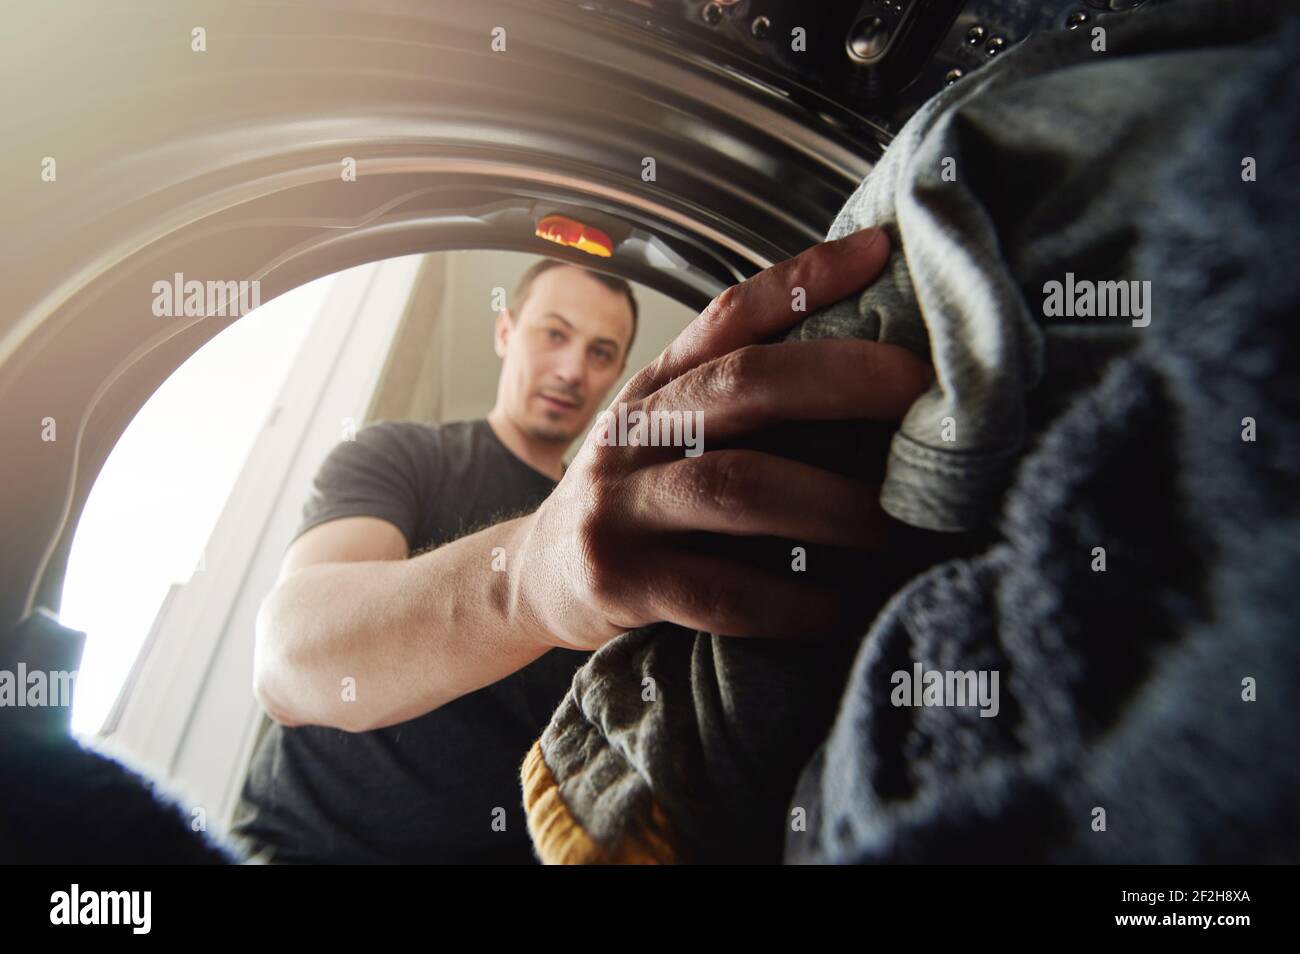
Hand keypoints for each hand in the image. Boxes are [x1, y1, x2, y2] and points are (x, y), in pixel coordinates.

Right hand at [510, 227, 931, 650]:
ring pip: (738, 487)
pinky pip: (724, 592)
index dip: (803, 277)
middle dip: (841, 380)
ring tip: (906, 529)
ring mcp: (619, 504)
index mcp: (657, 386)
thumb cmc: (636, 496)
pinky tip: (846, 610)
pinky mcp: (620, 580)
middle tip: (925, 394)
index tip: (879, 251)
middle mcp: (634, 431)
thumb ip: (736, 400)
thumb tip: (868, 372)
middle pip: (741, 385)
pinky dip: (796, 603)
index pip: (729, 315)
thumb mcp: (665, 429)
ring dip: (836, 506)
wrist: (535, 574)